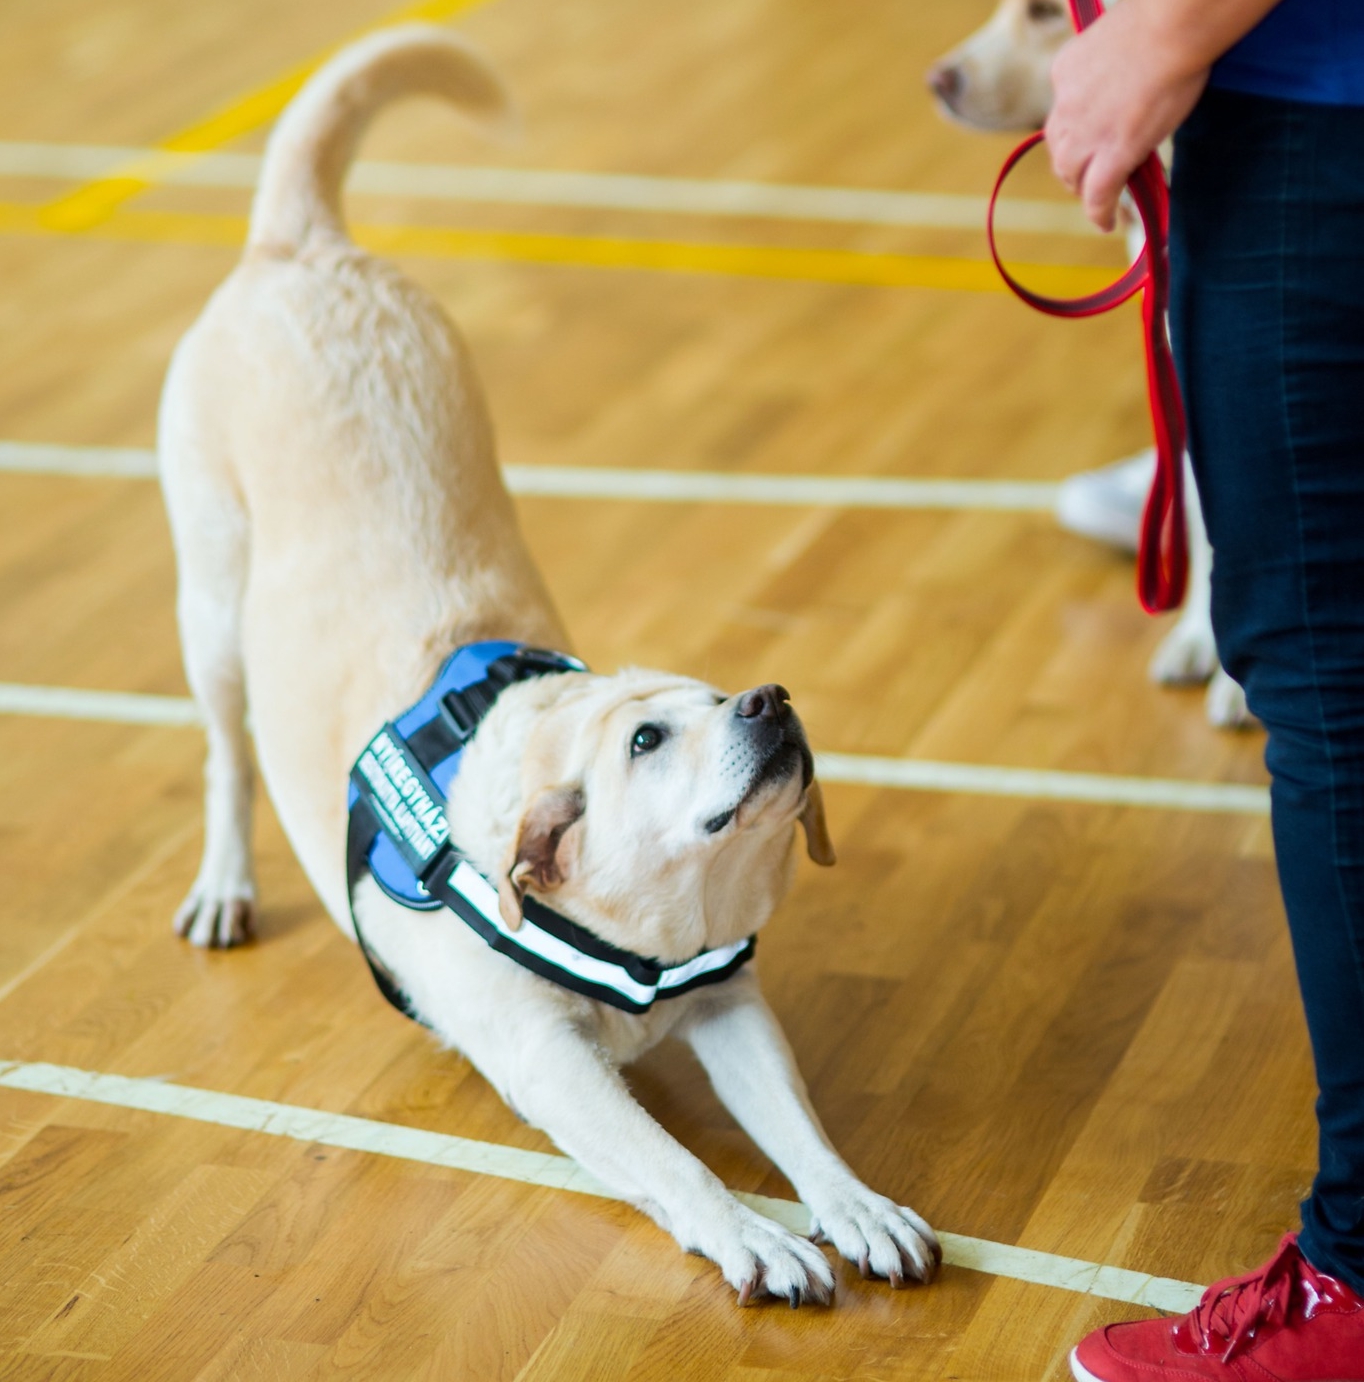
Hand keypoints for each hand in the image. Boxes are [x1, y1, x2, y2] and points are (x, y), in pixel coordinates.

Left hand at [1045, 1, 1209, 230]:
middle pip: (1060, 147)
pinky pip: (1098, 195)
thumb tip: (1134, 69)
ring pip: (1071, 174)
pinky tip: (1106, 223)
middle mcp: (1065, 105)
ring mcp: (1086, 134)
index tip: (1090, 135)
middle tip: (1089, 174)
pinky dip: (1099, 212)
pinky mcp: (1111, 155)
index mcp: (1064, 70)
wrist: (1173, 24)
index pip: (1063, 110)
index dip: (1076, 128)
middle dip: (1072, 164)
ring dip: (1083, 188)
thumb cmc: (1165, 16)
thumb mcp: (1121, 32)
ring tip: (1098, 199)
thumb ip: (1115, 58)